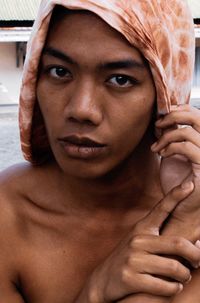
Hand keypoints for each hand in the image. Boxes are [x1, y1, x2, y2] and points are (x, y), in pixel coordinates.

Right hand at [75, 183, 199, 302]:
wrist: (103, 280)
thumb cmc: (129, 259)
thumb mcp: (140, 241)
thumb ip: (160, 238)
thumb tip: (194, 242)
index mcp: (142, 228)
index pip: (161, 209)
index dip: (176, 196)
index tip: (190, 184)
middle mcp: (137, 240)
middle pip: (178, 244)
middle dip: (196, 255)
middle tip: (197, 262)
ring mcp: (133, 259)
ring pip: (174, 268)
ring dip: (184, 276)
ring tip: (183, 277)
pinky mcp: (131, 278)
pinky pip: (164, 286)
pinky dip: (174, 289)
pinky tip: (172, 287)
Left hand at [151, 104, 199, 193]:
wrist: (181, 207)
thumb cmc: (178, 182)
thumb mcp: (174, 153)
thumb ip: (173, 136)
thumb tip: (165, 117)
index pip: (198, 115)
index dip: (180, 110)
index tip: (162, 116)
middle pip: (198, 116)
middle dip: (174, 116)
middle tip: (158, 124)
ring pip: (188, 132)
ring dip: (166, 137)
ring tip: (157, 147)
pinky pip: (186, 147)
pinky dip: (170, 147)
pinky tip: (162, 154)